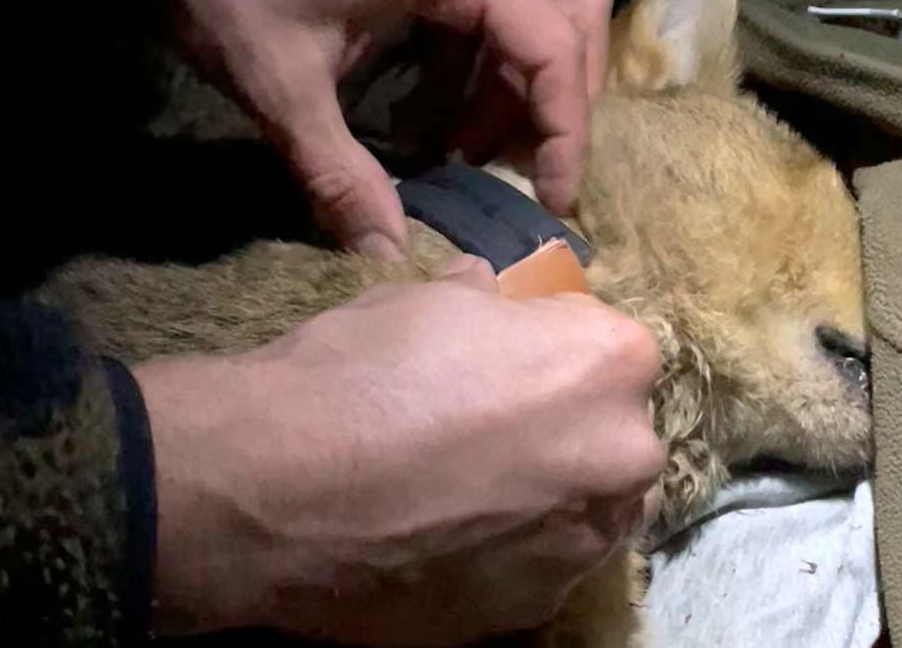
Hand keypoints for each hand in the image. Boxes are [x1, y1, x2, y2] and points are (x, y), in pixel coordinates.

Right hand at [135, 255, 662, 645]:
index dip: (552, 355)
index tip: (507, 368)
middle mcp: (624, 456)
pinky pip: (537, 568)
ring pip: (584, 509)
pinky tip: (444, 543)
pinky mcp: (535, 610)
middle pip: (610, 435)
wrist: (277, 488)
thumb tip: (490, 292)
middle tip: (487, 436)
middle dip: (563, 430)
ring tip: (463, 498)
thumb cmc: (359, 372)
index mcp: (610, 362)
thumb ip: (484, 301)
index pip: (608, 349)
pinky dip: (505, 554)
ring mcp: (586, 544)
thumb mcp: (424, 300)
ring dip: (545, 497)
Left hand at [158, 0, 611, 258]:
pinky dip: (486, 63)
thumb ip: (334, 170)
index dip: (564, 125)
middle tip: (529, 169)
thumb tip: (387, 253)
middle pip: (571, 11)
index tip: (551, 198)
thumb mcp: (279, 81)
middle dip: (562, 97)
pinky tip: (445, 117)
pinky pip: (492, 4)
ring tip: (474, 151)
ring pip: (540, 3)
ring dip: (525, 80)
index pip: (551, 42)